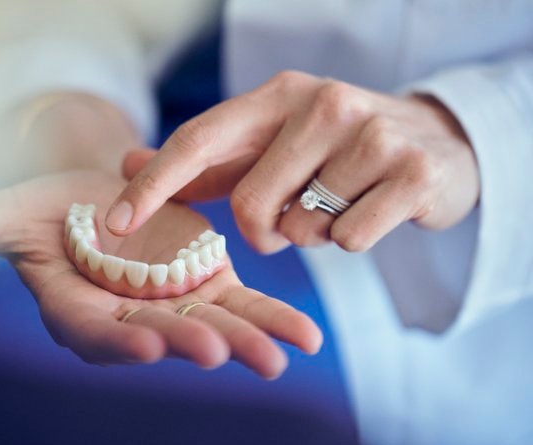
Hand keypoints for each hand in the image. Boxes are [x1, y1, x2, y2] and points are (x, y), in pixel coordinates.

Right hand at [0, 170, 321, 378]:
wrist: (97, 204)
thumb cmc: (44, 212)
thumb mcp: (3, 215)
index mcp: (80, 309)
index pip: (92, 331)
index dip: (113, 338)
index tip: (139, 340)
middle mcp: (130, 316)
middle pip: (159, 333)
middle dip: (187, 342)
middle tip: (216, 353)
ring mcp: (174, 303)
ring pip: (211, 324)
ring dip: (246, 339)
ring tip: (284, 355)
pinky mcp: (208, 285)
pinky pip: (242, 304)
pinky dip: (272, 319)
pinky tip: (307, 338)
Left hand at [107, 71, 479, 252]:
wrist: (436, 141)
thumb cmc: (335, 149)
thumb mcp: (271, 143)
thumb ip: (206, 160)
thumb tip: (129, 160)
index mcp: (277, 95)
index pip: (200, 139)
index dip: (154, 183)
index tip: (116, 222)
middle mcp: (323, 103)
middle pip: (251, 205)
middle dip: (264, 231)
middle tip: (293, 216)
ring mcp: (373, 134)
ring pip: (303, 227)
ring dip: (312, 234)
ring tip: (339, 203)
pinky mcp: (414, 172)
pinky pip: (351, 240)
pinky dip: (351, 240)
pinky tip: (372, 209)